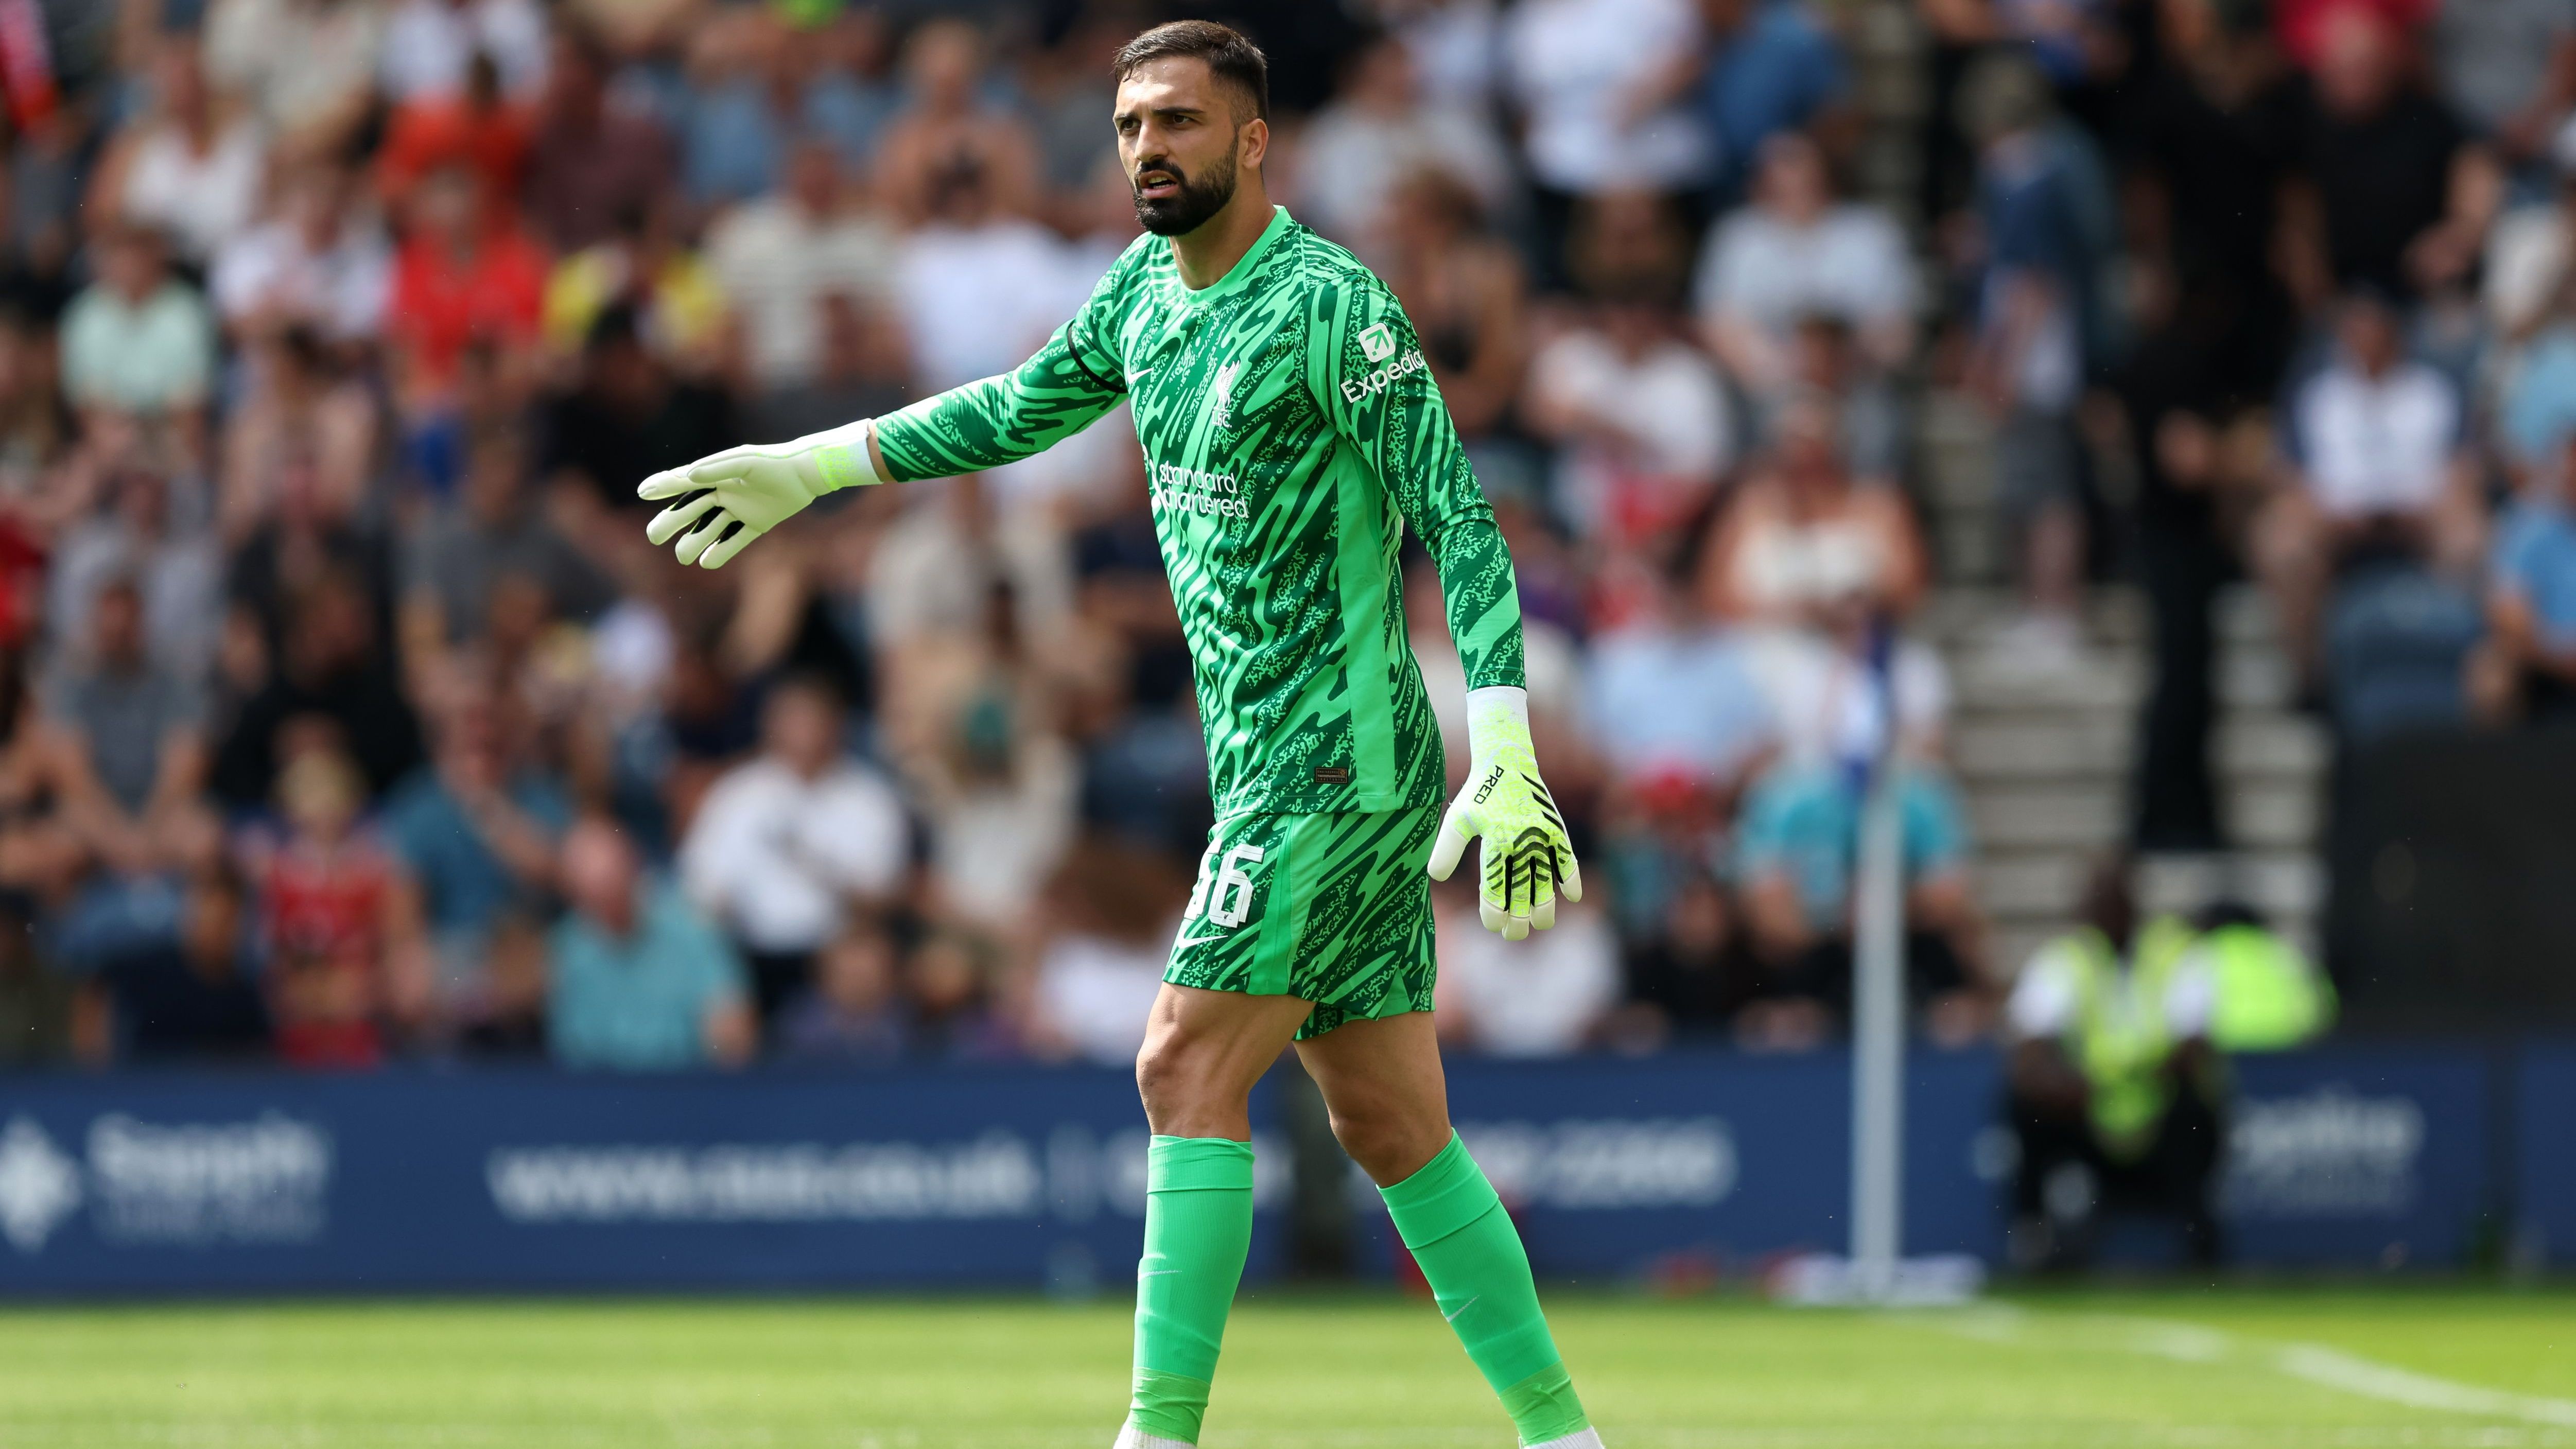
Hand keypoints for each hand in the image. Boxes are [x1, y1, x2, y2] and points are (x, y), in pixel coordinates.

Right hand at [637, 423, 879, 568]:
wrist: (806, 474)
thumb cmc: (774, 463)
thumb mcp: (744, 462)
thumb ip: (716, 468)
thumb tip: (687, 475)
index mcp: (717, 474)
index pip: (684, 482)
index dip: (664, 487)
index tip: (643, 492)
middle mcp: (725, 492)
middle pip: (692, 510)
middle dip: (672, 522)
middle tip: (653, 536)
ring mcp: (740, 509)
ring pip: (711, 528)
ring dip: (695, 542)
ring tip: (682, 556)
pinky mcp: (757, 523)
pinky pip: (736, 540)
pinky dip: (722, 551)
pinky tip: (707, 562)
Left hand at [1428, 686, 1580, 939]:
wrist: (1507, 759)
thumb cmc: (1477, 791)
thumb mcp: (1456, 818)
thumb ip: (1446, 849)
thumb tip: (1436, 878)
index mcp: (1495, 841)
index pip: (1495, 889)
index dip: (1494, 913)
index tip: (1492, 925)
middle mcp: (1521, 842)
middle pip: (1522, 893)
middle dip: (1518, 920)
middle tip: (1514, 935)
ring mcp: (1542, 837)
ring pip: (1547, 882)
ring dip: (1545, 907)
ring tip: (1541, 923)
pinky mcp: (1556, 829)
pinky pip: (1568, 859)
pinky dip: (1572, 878)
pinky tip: (1573, 897)